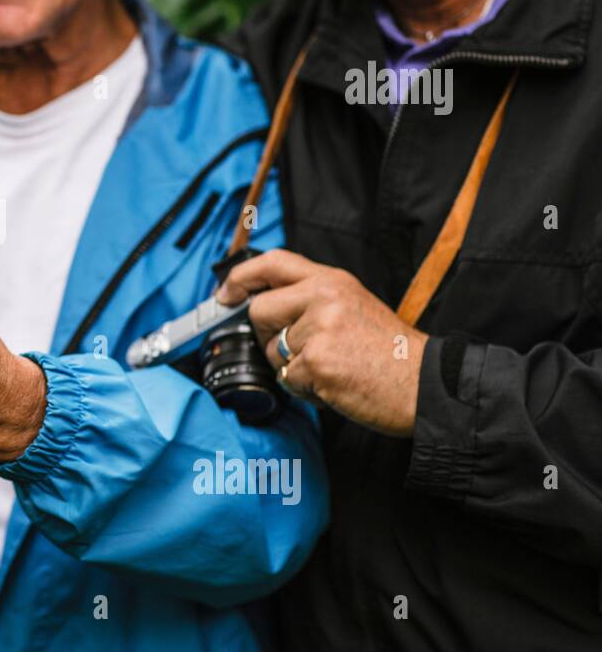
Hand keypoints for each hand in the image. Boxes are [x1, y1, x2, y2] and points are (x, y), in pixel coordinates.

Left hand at [216, 250, 427, 436]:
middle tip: (297, 352)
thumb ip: (312, 300)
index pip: (274, 263)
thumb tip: (263, 307)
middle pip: (260, 311)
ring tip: (331, 370)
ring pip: (272, 352)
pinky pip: (288, 379)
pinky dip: (305, 389)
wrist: (427, 385)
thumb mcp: (353, 305)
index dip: (241, 277)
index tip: (225, 293)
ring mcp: (319, 330)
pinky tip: (334, 385)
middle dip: (266, 337)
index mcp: (333, 280)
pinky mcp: (317, 363)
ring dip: (292, 368)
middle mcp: (323, 298)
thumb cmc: (390, 352)